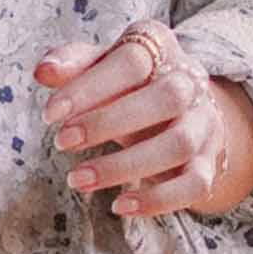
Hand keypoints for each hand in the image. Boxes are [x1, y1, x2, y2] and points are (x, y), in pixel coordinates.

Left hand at [34, 23, 252, 221]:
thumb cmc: (128, 85)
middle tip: (62, 142)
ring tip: (77, 179)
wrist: (181, 110)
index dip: (90, 86)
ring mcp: (204, 124)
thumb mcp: (100, 67)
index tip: (50, 114)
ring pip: (179, 144)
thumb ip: (73, 65)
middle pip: (167, 97)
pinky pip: (194, 185)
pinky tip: (118, 206)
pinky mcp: (209, 163)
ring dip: (124, 166)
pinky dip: (156, 199)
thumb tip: (43, 72)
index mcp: (161, 47)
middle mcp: (191, 82)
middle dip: (109, 123)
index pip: (132, 60)